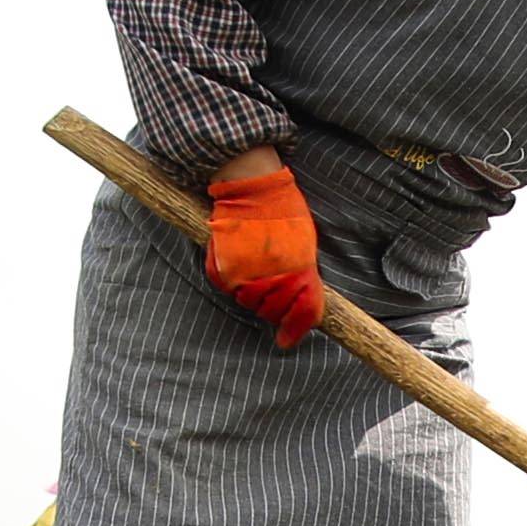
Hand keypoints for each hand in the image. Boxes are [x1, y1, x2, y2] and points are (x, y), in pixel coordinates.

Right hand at [204, 155, 321, 348]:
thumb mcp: (305, 246)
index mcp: (300, 270)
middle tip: (274, 287)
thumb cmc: (284, 213)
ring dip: (253, 294)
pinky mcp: (221, 269)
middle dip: (274, 308)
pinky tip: (240, 263)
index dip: (297, 328)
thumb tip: (301, 308)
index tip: (287, 339)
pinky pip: (228, 289)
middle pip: (272, 313)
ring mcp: (244, 275)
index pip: (304, 312)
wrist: (252, 187)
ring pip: (248, 303)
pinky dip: (234, 282)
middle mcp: (272, 277)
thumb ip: (304, 279)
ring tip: (257, 268)